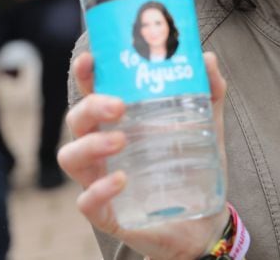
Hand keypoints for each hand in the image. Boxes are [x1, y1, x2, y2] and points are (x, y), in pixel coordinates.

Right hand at [59, 52, 230, 259]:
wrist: (205, 220)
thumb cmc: (193, 165)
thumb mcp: (207, 124)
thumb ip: (210, 91)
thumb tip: (208, 58)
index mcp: (120, 122)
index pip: (93, 93)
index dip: (86, 75)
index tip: (91, 59)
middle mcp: (103, 148)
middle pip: (76, 121)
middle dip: (90, 107)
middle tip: (118, 106)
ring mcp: (101, 180)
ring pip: (70, 158)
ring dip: (89, 145)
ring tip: (119, 141)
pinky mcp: (107, 213)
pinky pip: (87, 202)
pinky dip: (98, 189)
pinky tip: (121, 180)